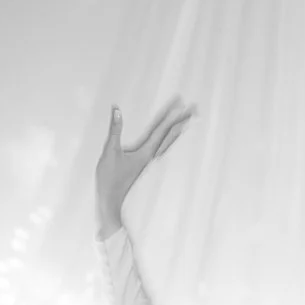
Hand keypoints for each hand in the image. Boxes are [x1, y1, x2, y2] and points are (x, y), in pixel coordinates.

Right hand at [95, 99, 195, 235]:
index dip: (170, 115)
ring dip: (178, 130)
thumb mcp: (110, 152)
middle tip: (194, 109)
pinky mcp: (145, 164)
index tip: (180, 103)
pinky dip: (170, 140)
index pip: (161, 129)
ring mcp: (149, 161)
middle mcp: (151, 156)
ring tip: (188, 121)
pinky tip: (171, 139)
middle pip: (169, 135)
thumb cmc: (110, 179)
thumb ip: (115, 131)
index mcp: (146, 152)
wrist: (111, 201)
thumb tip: (118, 111)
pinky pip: (162, 148)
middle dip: (181, 121)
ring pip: (168, 142)